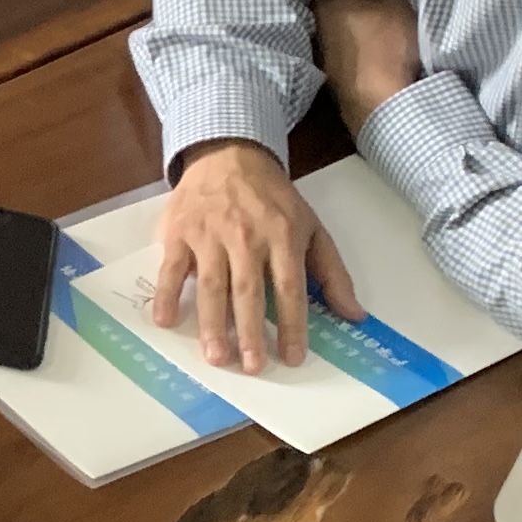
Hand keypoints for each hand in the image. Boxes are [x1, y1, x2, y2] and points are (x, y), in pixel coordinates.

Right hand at [152, 139, 355, 373]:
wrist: (230, 154)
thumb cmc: (273, 198)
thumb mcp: (312, 227)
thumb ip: (331, 272)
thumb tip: (355, 314)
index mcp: (283, 236)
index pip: (289, 287)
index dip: (291, 324)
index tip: (291, 357)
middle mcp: (246, 236)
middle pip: (249, 291)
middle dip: (250, 331)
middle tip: (251, 366)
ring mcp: (210, 234)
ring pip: (212, 284)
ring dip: (212, 323)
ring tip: (215, 357)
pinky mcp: (180, 231)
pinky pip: (171, 267)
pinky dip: (167, 294)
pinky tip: (166, 321)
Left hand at [314, 0, 422, 128]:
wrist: (381, 105)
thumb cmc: (387, 46)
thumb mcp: (395, 3)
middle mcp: (318, 17)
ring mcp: (327, 43)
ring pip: (351, 9)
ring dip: (370, 0)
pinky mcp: (339, 62)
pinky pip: (355, 29)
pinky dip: (368, 20)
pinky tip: (386, 18)